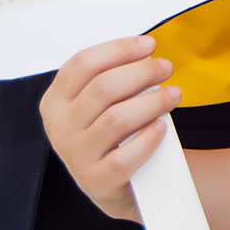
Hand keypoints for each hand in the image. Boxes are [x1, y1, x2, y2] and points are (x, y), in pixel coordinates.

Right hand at [38, 35, 179, 222]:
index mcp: (55, 101)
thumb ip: (111, 77)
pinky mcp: (97, 182)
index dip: (118, 49)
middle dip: (141, 72)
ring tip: (174, 95)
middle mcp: (59, 128)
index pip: (83, 64)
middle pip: (103, 88)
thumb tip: (145, 53)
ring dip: (153, 101)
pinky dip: (148, 139)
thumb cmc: (111, 134)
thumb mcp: (99, 104)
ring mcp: (76, 157)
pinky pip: (125, 157)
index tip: (149, 45)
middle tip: (166, 68)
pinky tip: (162, 127)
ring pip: (117, 119)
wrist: (115, 184)